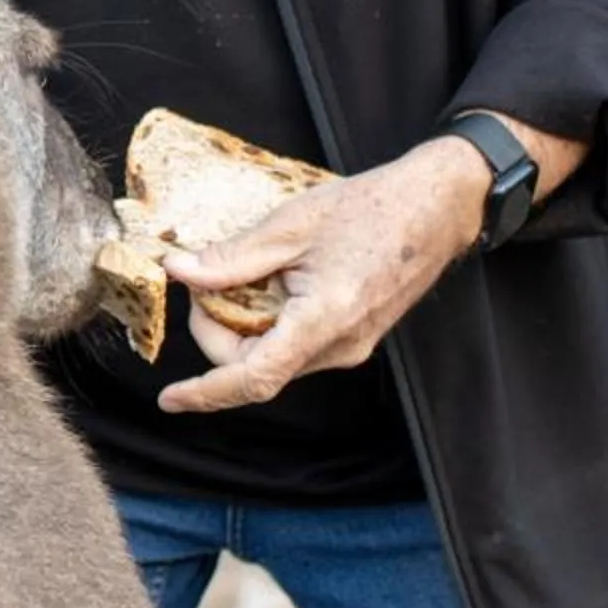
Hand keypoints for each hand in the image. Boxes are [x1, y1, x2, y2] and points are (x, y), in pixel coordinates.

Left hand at [155, 139, 492, 416]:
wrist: (437, 207)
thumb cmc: (372, 208)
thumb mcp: (292, 224)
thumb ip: (233, 256)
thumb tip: (180, 272)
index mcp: (324, 319)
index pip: (254, 377)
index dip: (207, 392)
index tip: (170, 400)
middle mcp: (339, 347)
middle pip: (255, 366)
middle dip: (216, 331)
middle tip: (205, 277)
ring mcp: (350, 347)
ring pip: (274, 358)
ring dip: (243, 326)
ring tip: (243, 273)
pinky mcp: (354, 338)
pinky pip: (295, 346)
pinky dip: (268, 322)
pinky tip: (269, 283)